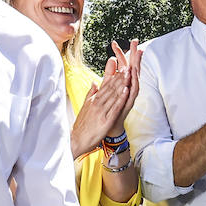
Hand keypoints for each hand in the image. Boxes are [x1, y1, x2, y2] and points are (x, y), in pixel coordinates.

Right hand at [71, 45, 139, 159]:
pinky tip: (126, 90)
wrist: (76, 139)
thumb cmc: (82, 124)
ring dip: (121, 83)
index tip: (122, 67)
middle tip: (128, 65)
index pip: (105, 86)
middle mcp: (97, 103)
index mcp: (93, 100)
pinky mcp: (105, 120)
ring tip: (129, 73)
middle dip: (120, 76)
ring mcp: (101, 111)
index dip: (114, 76)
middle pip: (110, 88)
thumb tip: (94, 82)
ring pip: (113, 95)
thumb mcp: (85, 106)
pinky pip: (114, 107)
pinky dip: (120, 98)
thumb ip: (91, 94)